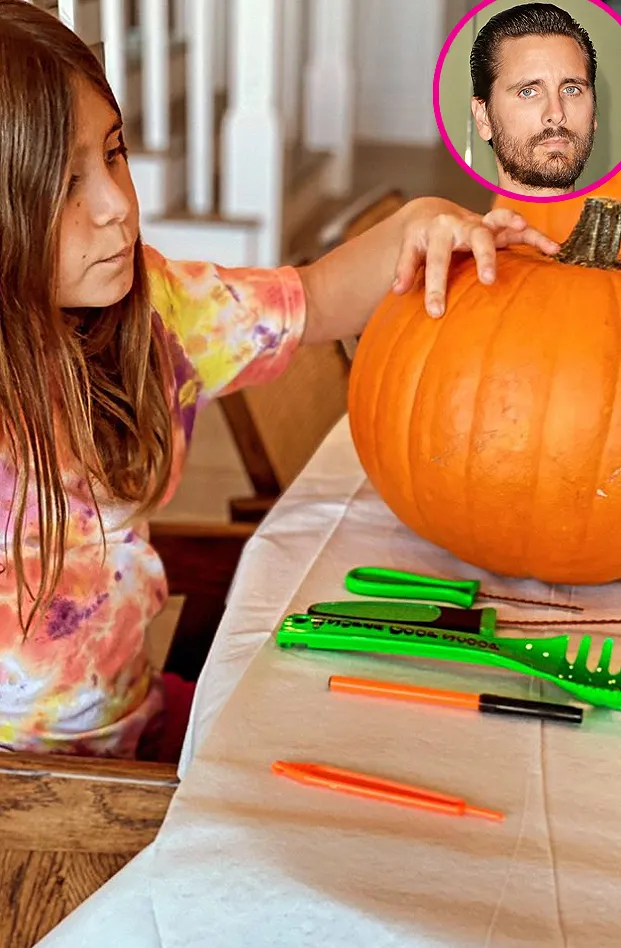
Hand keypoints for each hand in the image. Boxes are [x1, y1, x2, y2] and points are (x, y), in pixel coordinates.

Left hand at [392, 199, 560, 317]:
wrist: (433, 218)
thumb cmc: (421, 242)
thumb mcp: (409, 252)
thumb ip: (405, 269)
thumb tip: (398, 291)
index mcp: (436, 230)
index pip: (435, 259)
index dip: (435, 285)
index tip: (435, 312)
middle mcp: (461, 224)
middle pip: (474, 235)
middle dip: (482, 255)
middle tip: (488, 280)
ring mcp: (482, 225)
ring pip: (500, 223)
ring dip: (514, 228)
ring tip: (526, 234)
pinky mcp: (498, 230)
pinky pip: (520, 232)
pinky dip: (536, 237)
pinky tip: (553, 249)